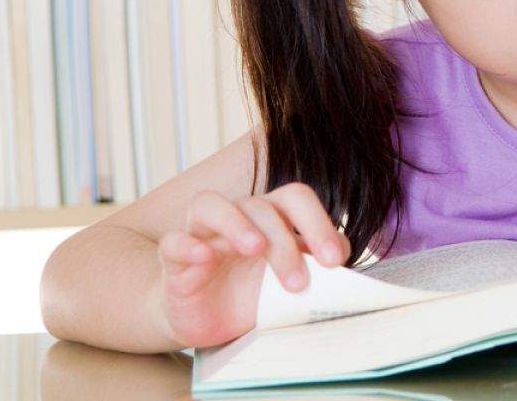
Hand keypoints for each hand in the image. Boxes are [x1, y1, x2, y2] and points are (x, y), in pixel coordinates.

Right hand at [155, 182, 350, 348]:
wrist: (207, 318)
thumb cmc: (253, 293)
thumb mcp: (290, 284)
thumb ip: (317, 267)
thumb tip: (342, 256)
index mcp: (273, 216)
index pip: (297, 199)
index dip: (318, 223)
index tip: (334, 262)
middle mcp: (239, 216)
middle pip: (262, 206)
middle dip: (284, 241)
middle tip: (299, 282)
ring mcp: (204, 233)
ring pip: (213, 206)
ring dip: (237, 224)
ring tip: (254, 249)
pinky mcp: (175, 258)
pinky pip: (175, 241)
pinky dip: (188, 245)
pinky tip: (203, 257)